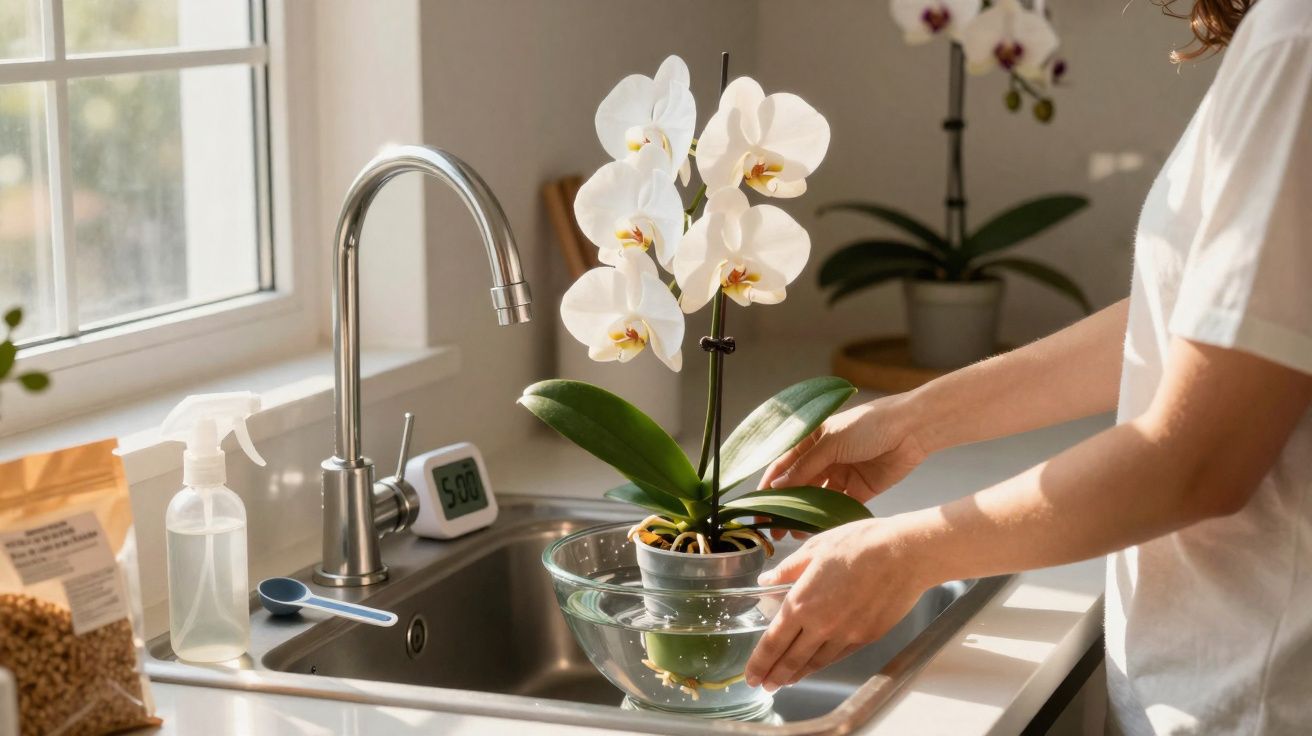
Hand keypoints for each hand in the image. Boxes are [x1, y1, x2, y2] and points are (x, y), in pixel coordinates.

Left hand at [744, 517, 926, 690]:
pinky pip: (838, 656)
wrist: (904, 554)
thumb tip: (766, 579)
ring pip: (816, 662)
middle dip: (775, 676)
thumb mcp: (815, 548)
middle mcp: (822, 625)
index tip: (750, 674)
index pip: (773, 641)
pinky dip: (823, 664)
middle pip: (792, 659)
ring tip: (786, 680)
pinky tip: (816, 665)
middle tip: (764, 684)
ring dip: (798, 674)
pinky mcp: (867, 637)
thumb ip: (788, 569)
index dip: (759, 662)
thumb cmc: (860, 543)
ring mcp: (846, 634)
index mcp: (802, 602)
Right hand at [759, 393, 929, 538]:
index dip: (770, 486)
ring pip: (818, 499)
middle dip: (787, 506)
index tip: (757, 507)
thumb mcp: (832, 442)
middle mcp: (824, 457)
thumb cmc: (869, 425)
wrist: (912, 429)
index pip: (784, 465)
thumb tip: (778, 486)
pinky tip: (818, 530)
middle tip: (774, 528)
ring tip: (793, 533)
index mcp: (813, 440)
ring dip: (806, 515)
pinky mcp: (860, 489)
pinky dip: (829, 518)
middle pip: (800, 485)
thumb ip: (805, 466)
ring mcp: (842, 474)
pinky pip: (840, 506)